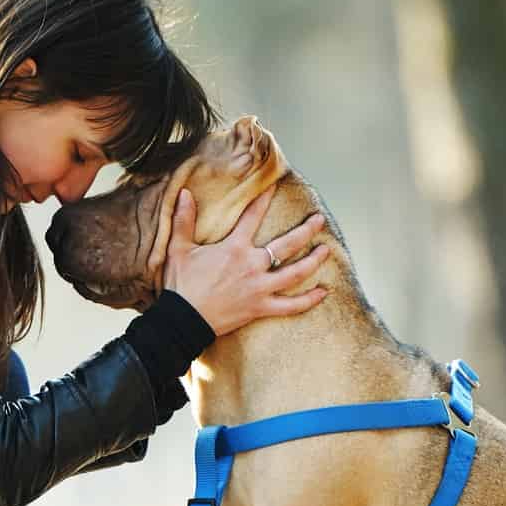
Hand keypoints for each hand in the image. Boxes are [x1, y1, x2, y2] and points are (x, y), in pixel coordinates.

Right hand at [161, 186, 330, 335]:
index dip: (264, 198)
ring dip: (314, 260)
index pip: (253, 216)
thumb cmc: (181, 284)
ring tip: (327, 249)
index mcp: (235, 248)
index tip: (275, 186)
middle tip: (319, 220)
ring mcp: (260, 288)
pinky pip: (291, 306)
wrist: (183, 319)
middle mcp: (253, 265)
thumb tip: (185, 193)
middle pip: (287, 244)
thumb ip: (184, 220)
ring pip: (296, 272)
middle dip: (306, 230)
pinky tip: (324, 293)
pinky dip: (309, 300)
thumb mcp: (179, 249)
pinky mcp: (261, 308)